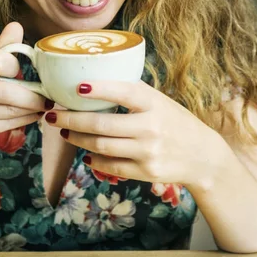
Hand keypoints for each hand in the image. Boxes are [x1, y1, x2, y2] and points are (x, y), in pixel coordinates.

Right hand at [0, 23, 50, 154]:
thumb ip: (1, 49)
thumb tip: (16, 25)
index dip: (14, 66)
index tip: (22, 71)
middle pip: (6, 90)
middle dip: (32, 96)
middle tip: (47, 97)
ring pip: (8, 110)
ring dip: (31, 109)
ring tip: (43, 106)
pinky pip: (5, 124)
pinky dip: (24, 120)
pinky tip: (33, 116)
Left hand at [44, 80, 227, 186]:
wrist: (203, 157)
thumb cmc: (175, 123)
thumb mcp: (160, 101)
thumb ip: (132, 94)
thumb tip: (90, 84)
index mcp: (155, 103)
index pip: (123, 92)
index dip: (99, 89)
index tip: (77, 86)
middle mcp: (151, 127)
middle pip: (101, 124)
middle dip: (70, 119)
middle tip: (52, 114)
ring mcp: (148, 152)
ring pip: (100, 145)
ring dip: (76, 138)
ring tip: (65, 131)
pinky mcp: (146, 172)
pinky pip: (110, 166)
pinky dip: (93, 159)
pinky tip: (85, 153)